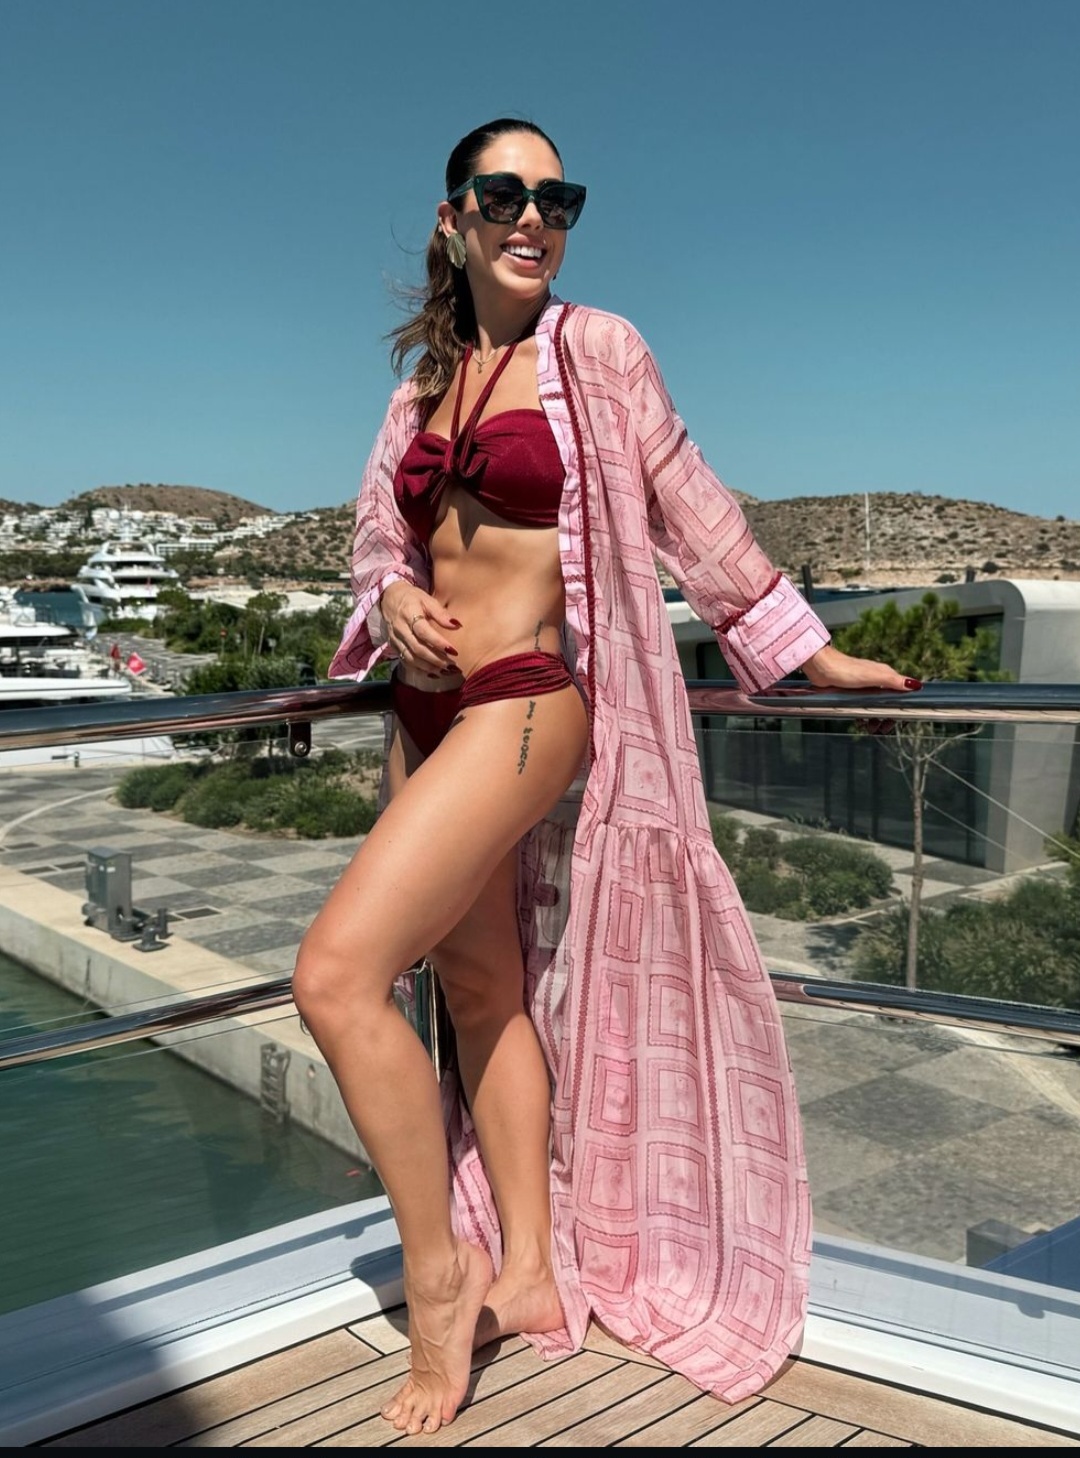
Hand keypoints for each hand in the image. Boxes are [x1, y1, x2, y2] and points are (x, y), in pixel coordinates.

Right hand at [380, 582, 460, 676]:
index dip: (438, 643)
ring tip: (445, 672)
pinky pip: (405, 661)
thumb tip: (457, 625)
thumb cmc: (412, 598)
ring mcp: (395, 639)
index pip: (423, 631)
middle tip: (452, 666)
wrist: (389, 598)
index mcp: (409, 614)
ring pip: (411, 658)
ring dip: (428, 667)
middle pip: (417, 648)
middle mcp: (400, 629)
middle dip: (435, 659)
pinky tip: (433, 673)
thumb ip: (441, 613)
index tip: (453, 651)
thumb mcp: (427, 599)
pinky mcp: (393, 646)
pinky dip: (419, 669)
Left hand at [799, 645, 920, 734]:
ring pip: (876, 707)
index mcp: (886, 676)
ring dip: (875, 720)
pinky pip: (863, 708)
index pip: (903, 694)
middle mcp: (877, 681)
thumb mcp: (873, 676)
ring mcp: (865, 688)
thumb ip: (894, 681)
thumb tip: (915, 685)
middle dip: (888, 718)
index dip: (903, 708)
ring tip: (870, 727)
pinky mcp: (852, 694)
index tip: (899, 721)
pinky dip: (864, 716)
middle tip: (882, 728)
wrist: (821, 668)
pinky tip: (860, 722)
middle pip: (890, 703)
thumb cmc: (846, 669)